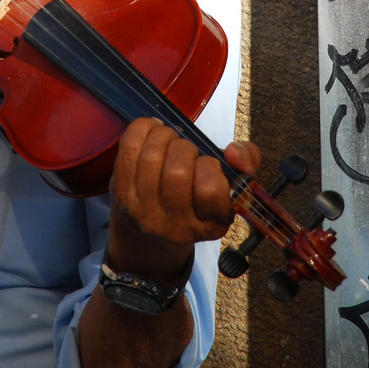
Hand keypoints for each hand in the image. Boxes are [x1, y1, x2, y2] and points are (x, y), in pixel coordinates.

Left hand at [105, 118, 261, 286]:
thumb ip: (247, 162)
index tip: (207, 165)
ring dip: (165, 136)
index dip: (210, 167)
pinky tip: (153, 131)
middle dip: (185, 148)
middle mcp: (174, 224)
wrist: (149, 239)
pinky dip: (143, 129)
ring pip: (152, 155)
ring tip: (169, 140)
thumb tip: (233, 151)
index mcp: (209, 224)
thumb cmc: (196, 202)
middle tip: (186, 152)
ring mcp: (143, 210)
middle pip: (177, 169)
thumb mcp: (230, 189)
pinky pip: (129, 147)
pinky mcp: (120, 192)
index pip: (211, 189)